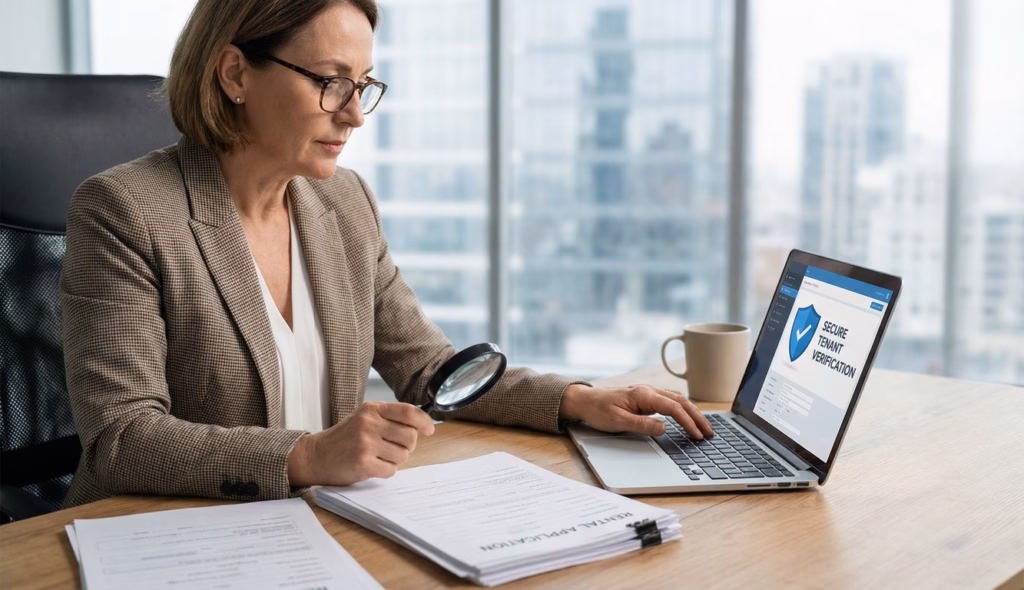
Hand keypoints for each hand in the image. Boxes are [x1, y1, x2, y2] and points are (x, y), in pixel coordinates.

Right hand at [288, 401, 433, 486]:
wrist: (316, 455)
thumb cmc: (345, 437)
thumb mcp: (365, 418)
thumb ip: (390, 418)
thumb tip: (423, 425)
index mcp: (372, 409)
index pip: (408, 412)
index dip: (424, 422)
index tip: (429, 429)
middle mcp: (369, 424)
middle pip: (410, 436)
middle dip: (407, 445)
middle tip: (393, 447)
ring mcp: (366, 444)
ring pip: (403, 455)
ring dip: (395, 459)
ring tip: (378, 456)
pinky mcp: (363, 463)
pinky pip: (391, 469)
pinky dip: (385, 470)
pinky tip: (372, 465)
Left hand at [558, 384, 712, 438]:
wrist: (584, 400)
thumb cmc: (598, 410)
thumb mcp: (618, 422)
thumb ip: (642, 425)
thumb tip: (664, 428)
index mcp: (643, 395)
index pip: (673, 408)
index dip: (688, 422)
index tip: (697, 435)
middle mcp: (648, 391)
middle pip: (681, 401)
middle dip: (697, 417)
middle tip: (709, 432)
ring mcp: (647, 393)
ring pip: (677, 399)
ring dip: (692, 412)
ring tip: (703, 426)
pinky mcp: (645, 398)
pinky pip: (669, 401)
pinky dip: (682, 408)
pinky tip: (687, 417)